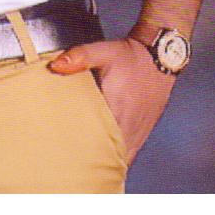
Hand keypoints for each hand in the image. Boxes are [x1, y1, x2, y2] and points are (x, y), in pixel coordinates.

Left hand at [48, 38, 174, 163]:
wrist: (158, 59)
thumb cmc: (130, 58)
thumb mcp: (104, 51)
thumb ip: (79, 57)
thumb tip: (56, 65)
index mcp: (116, 111)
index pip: (95, 141)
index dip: (78, 150)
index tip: (62, 151)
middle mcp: (128, 128)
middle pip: (105, 156)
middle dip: (86, 160)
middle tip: (66, 159)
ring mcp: (137, 134)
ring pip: (118, 160)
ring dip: (101, 162)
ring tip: (80, 163)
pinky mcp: (141, 135)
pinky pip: (127, 156)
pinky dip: (114, 160)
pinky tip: (102, 159)